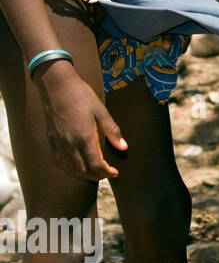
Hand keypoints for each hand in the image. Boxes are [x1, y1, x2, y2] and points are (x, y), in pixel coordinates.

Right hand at [36, 61, 126, 179]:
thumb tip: (124, 147)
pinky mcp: (50, 140)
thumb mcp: (101, 111)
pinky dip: (66, 168)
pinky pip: (56, 161)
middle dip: (96, 176)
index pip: (96, 165)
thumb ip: (112, 131)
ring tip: (93, 173)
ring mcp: (58, 143)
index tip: (114, 172)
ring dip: (82, 175)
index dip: (106, 172)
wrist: (57, 86)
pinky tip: (74, 167)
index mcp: (85, 138)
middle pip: (83, 171)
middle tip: (106, 174)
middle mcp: (70, 144)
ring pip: (69, 169)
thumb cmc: (82, 96)